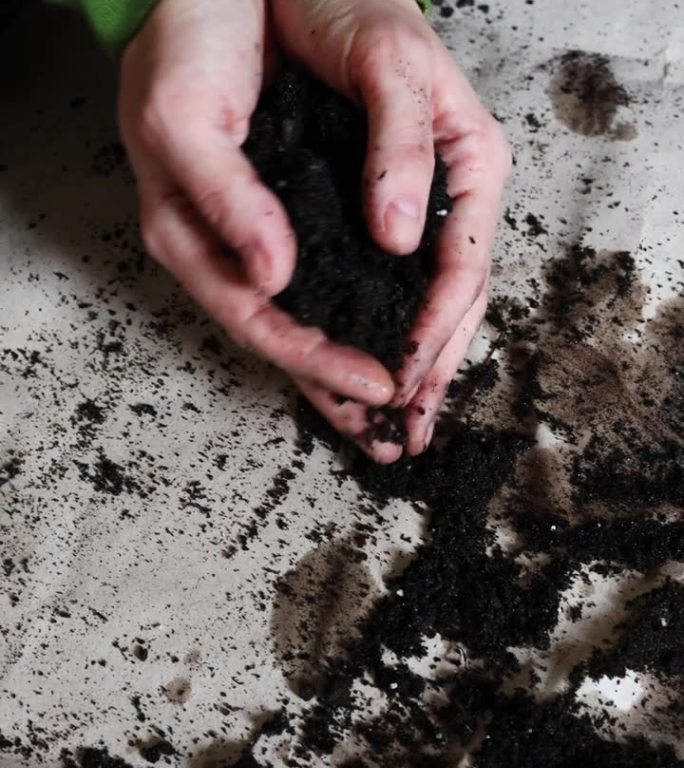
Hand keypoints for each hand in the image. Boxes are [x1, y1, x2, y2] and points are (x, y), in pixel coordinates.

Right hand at [118, 0, 393, 409]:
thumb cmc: (186, 47)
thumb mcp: (184, 117)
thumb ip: (227, 202)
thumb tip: (274, 278)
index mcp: (200, 240)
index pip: (262, 323)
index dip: (319, 364)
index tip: (380, 387)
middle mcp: (240, 247)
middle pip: (296, 337)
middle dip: (347, 388)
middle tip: (400, 435)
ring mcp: (271, 232)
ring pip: (320, 314)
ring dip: (362, 362)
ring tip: (410, 408)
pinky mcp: (301, 209)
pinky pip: (339, 274)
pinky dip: (370, 309)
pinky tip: (398, 338)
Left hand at [272, 0, 510, 460]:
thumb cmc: (349, 5)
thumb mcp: (390, 58)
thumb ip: (403, 144)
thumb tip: (401, 236)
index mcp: (466, 166)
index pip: (460, 270)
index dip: (434, 333)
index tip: (405, 380)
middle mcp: (438, 199)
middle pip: (446, 306)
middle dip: (426, 375)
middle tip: (407, 434)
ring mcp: (403, 214)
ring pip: (411, 308)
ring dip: (402, 371)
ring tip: (389, 426)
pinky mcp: (362, 221)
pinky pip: (371, 290)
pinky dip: (363, 335)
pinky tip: (355, 375)